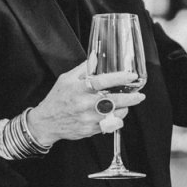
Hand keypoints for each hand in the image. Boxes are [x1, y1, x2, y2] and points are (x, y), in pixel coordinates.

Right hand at [27, 60, 144, 146]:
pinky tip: (117, 113)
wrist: (46, 122)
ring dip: (124, 109)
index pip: (101, 81)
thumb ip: (83, 69)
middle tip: (140, 95)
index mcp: (78, 89)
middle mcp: (84, 104)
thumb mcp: (66, 79)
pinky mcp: (90, 130)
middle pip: (112, 100)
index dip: (118, 78)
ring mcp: (87, 119)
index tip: (131, 76)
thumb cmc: (57, 99)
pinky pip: (109, 125)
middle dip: (130, 98)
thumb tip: (95, 56)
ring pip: (114, 114)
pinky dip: (116, 119)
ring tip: (127, 103)